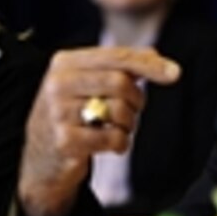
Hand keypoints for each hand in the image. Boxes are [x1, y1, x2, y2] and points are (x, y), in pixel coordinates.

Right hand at [16, 47, 180, 215]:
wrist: (41, 159)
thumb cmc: (72, 115)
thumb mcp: (87, 83)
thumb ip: (119, 67)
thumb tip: (157, 57)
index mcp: (64, 62)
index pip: (116, 56)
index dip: (149, 64)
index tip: (175, 73)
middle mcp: (58, 83)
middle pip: (120, 82)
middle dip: (136, 99)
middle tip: (133, 111)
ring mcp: (58, 113)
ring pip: (118, 110)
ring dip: (129, 124)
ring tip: (117, 128)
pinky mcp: (65, 141)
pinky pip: (113, 138)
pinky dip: (121, 143)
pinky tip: (111, 144)